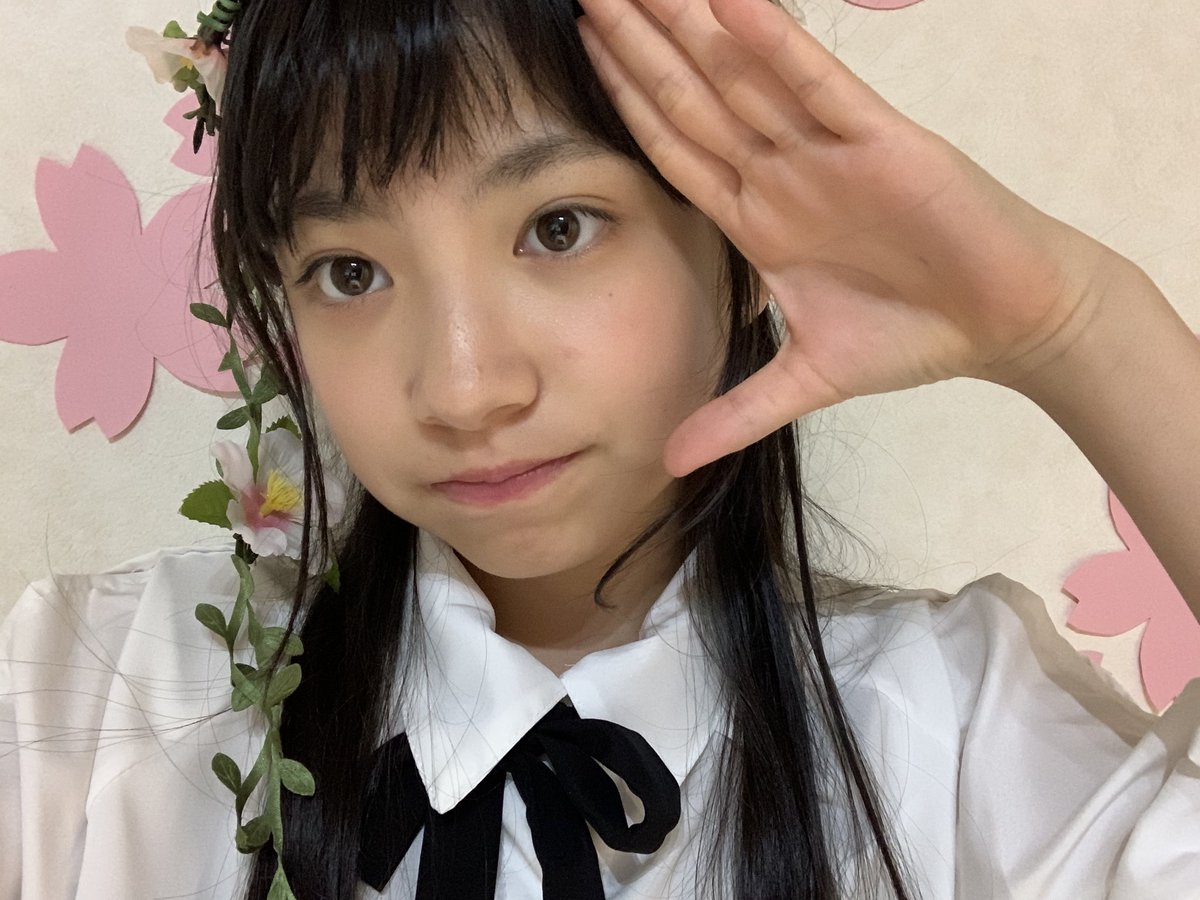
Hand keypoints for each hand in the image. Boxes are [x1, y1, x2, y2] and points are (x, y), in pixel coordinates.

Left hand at [576, 0, 1121, 475]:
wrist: (1004, 321)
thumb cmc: (910, 335)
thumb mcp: (804, 381)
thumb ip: (735, 415)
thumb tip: (670, 466)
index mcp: (757, 218)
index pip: (675, 149)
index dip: (626, 101)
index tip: (582, 52)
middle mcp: (783, 174)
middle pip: (695, 100)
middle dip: (640, 46)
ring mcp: (828, 153)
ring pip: (745, 79)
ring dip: (689, 29)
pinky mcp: (883, 143)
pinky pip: (820, 87)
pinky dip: (777, 46)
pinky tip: (730, 5)